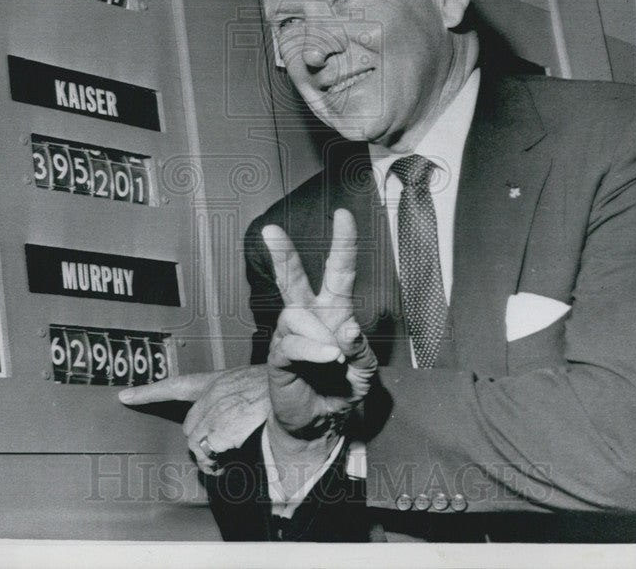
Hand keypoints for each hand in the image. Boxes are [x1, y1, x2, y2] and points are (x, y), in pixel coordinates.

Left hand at [118, 364, 268, 474]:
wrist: (294, 386)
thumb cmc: (279, 389)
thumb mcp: (251, 386)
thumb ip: (233, 400)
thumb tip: (221, 430)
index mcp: (217, 380)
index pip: (177, 385)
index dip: (150, 392)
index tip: (126, 396)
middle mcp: (212, 393)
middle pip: (188, 426)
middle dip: (201, 442)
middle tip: (218, 454)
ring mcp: (214, 410)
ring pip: (194, 442)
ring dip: (208, 457)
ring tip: (224, 461)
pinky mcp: (220, 427)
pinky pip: (207, 452)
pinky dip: (215, 462)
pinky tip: (229, 461)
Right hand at [263, 209, 377, 442]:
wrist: (322, 422)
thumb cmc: (344, 388)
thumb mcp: (365, 370)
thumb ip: (361, 349)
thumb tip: (348, 328)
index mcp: (333, 310)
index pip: (338, 270)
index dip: (342, 242)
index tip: (342, 214)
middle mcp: (309, 316)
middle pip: (292, 278)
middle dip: (282, 254)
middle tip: (270, 232)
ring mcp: (290, 335)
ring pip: (297, 317)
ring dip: (321, 337)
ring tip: (335, 359)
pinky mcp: (279, 356)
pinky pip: (292, 343)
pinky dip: (313, 350)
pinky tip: (328, 358)